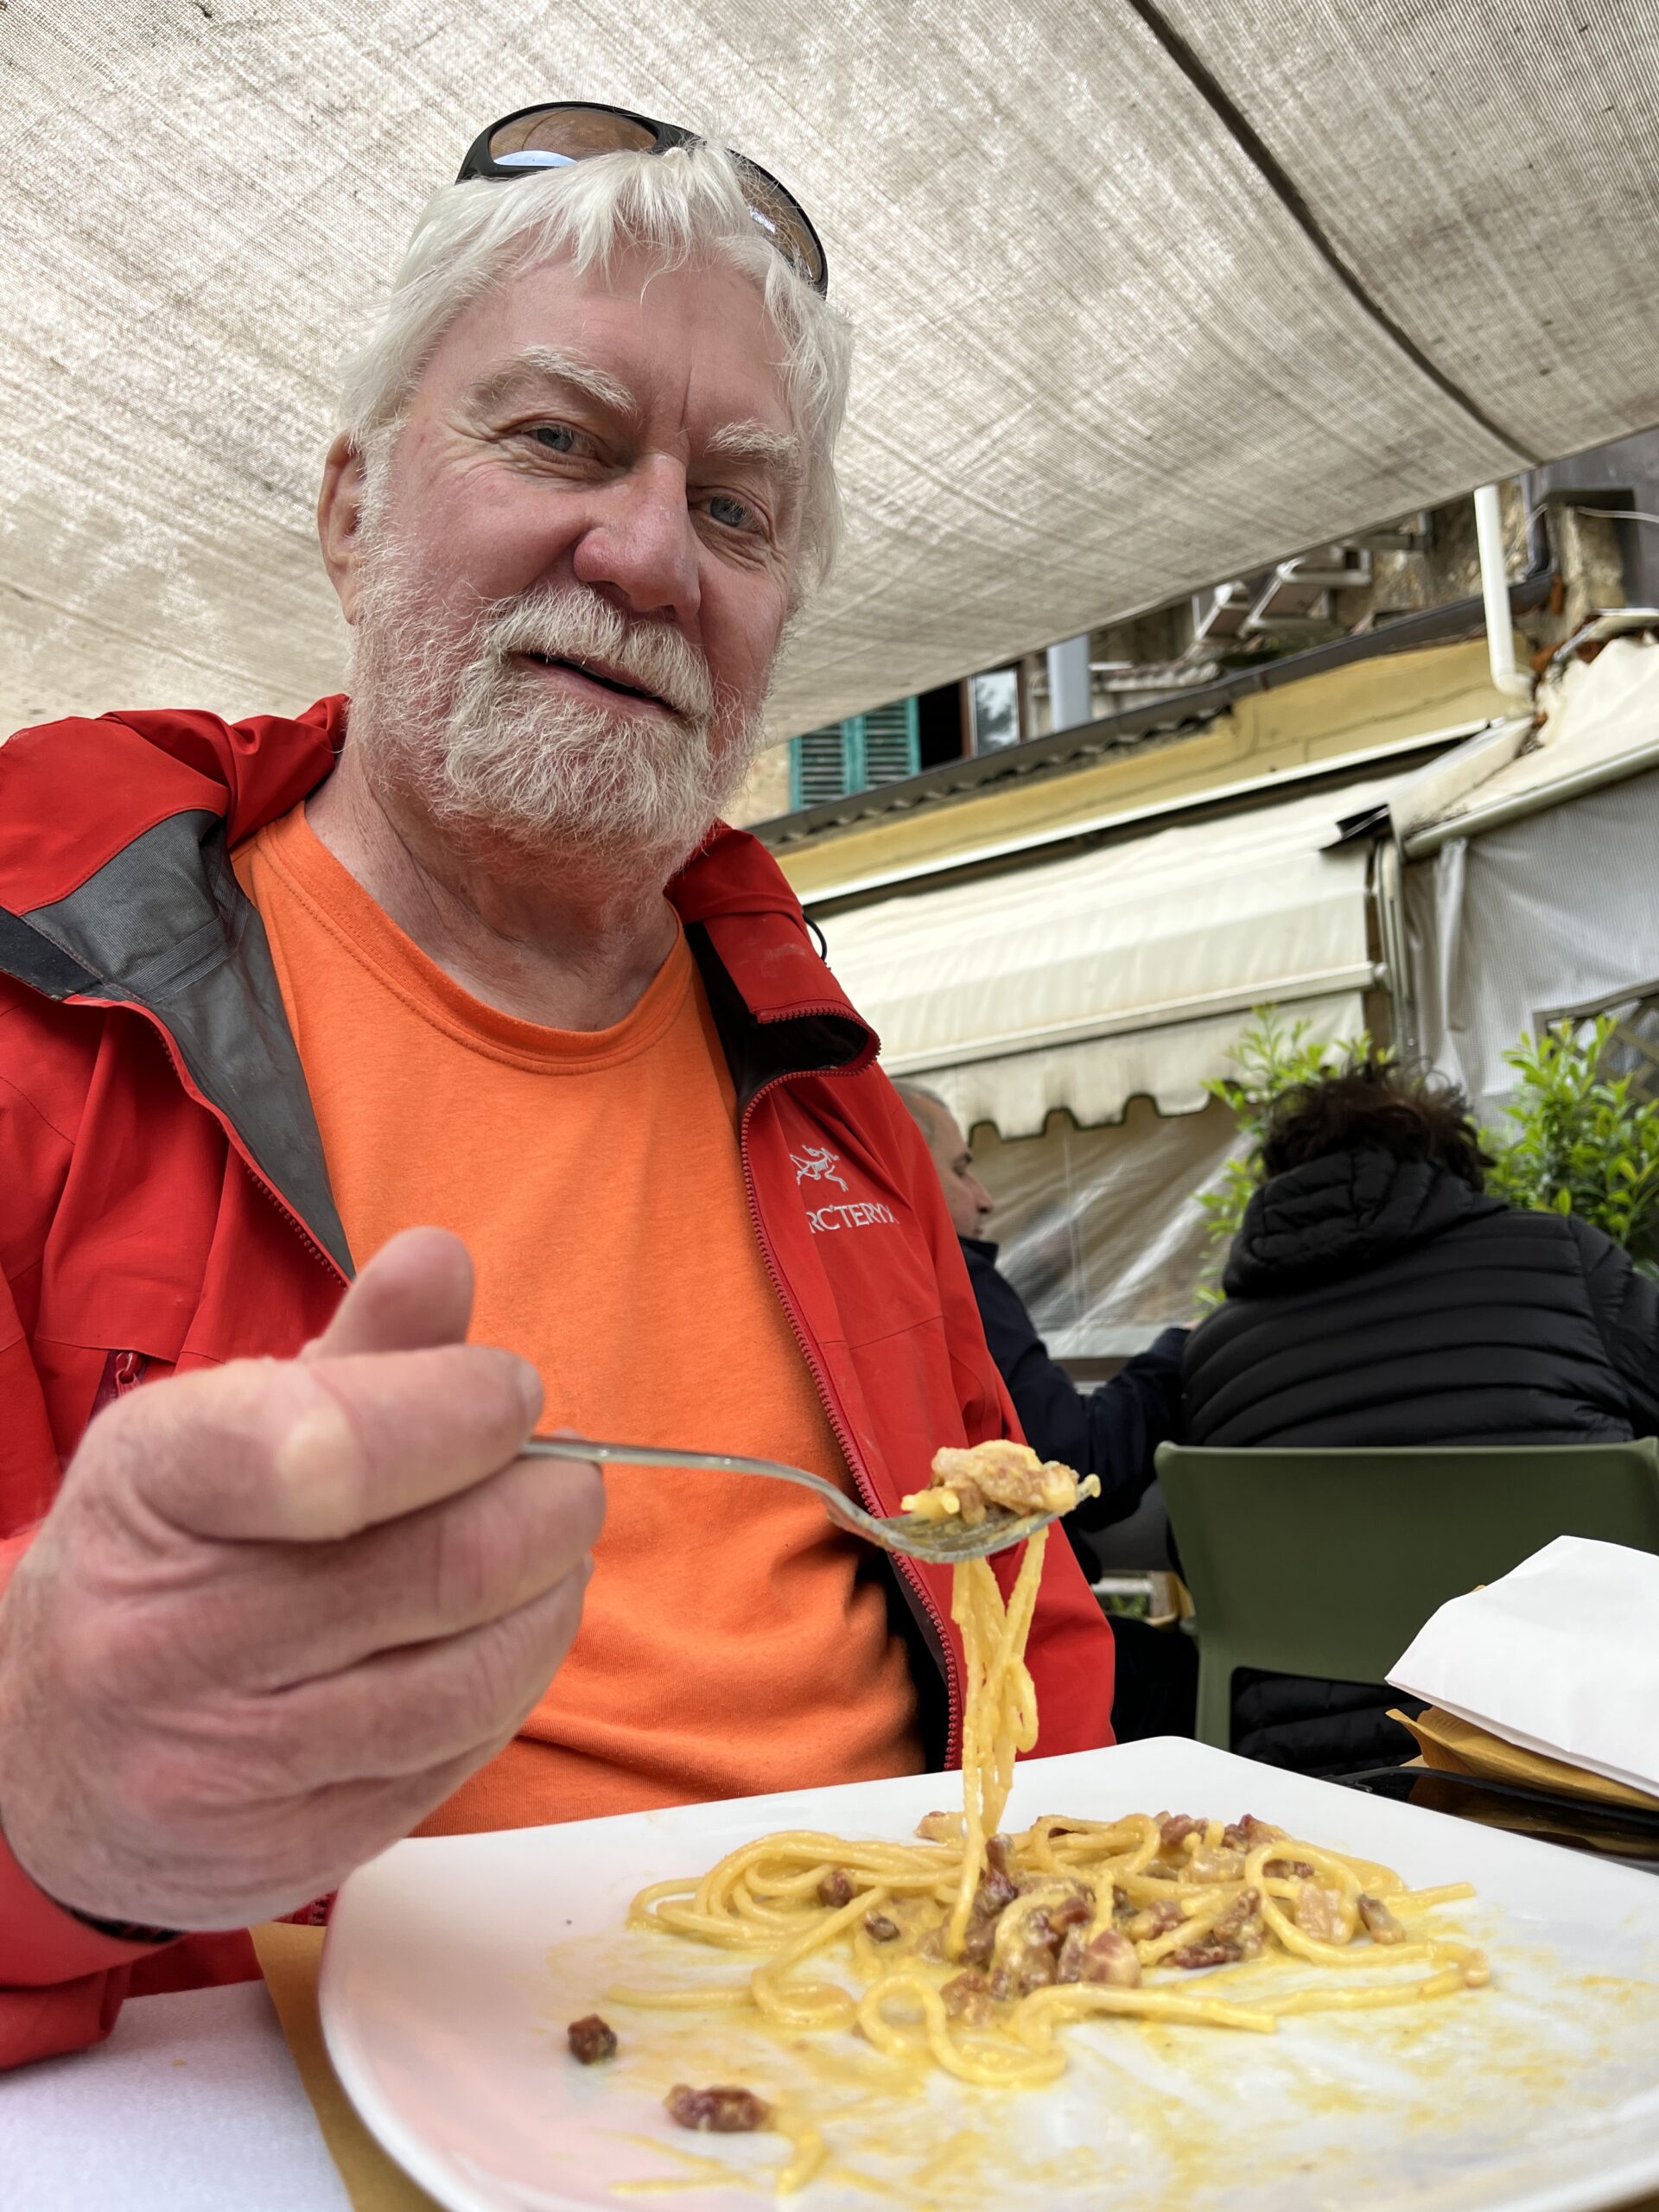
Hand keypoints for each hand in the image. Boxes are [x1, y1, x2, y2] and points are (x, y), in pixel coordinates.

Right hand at [0, 1228, 602, 1930]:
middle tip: (568, 1477)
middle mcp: (165, 1633)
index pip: (328, 1445)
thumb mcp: (226, 1426)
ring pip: (467, 1677)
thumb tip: (442, 1259)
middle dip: (548, 1506)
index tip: (512, 1396)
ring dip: (551, 1599)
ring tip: (553, 1553)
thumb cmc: (171, 1551)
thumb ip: (359, 1351)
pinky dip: (510, 1687)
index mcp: (154, 1485)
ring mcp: (218, 1761)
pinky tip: (503, 1639)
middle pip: (440, 1567)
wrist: (41, 1747)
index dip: (460, 1411)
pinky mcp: (279, 1852)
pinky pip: (452, 1763)